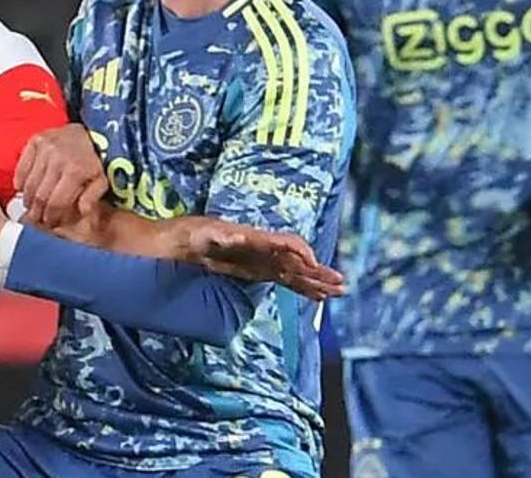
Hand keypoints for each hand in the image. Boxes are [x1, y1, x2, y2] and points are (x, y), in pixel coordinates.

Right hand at [14, 125, 107, 227]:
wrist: (91, 131)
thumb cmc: (95, 160)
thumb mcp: (101, 180)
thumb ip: (91, 198)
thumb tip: (81, 211)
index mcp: (75, 170)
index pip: (56, 203)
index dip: (51, 217)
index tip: (50, 223)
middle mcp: (57, 158)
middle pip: (39, 195)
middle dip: (38, 212)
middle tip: (38, 220)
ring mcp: (44, 148)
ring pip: (28, 184)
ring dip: (28, 200)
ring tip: (31, 207)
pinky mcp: (35, 141)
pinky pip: (21, 168)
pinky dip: (20, 182)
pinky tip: (24, 190)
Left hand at [187, 222, 344, 300]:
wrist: (190, 240)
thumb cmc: (198, 234)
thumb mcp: (208, 234)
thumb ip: (225, 237)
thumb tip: (237, 237)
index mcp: (258, 239)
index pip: (289, 242)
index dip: (302, 252)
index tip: (313, 265)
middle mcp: (266, 249)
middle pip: (298, 260)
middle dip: (318, 272)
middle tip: (340, 283)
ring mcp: (264, 261)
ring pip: (297, 273)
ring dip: (316, 282)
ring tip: (337, 292)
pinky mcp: (260, 272)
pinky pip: (287, 281)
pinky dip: (303, 288)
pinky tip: (317, 296)